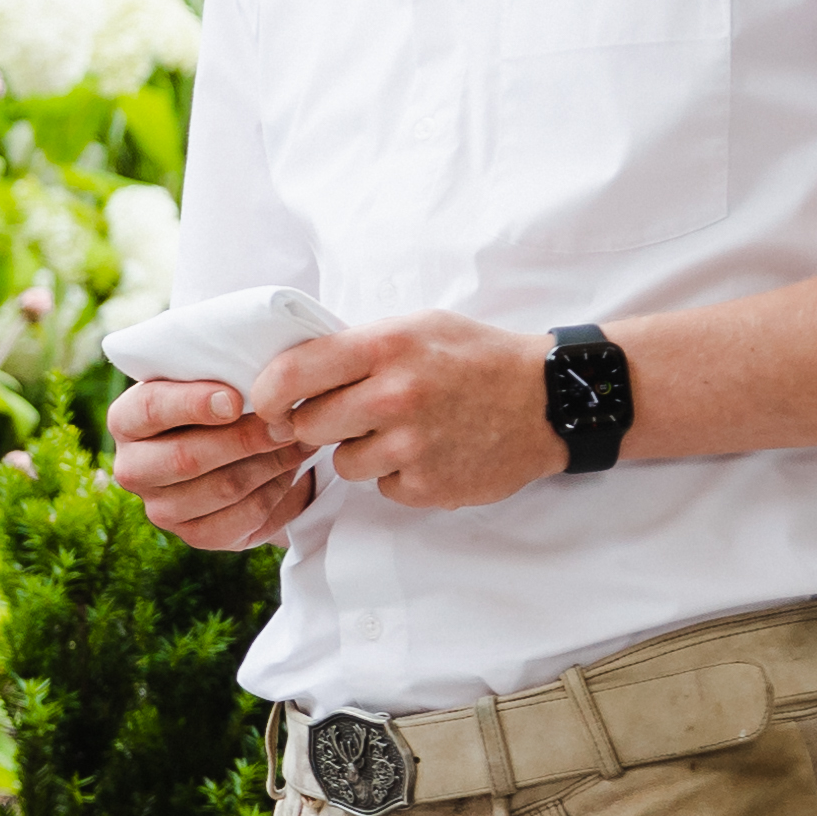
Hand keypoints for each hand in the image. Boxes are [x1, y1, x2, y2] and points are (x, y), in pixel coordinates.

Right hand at [107, 373, 322, 553]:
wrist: (229, 447)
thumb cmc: (218, 397)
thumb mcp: (208, 376)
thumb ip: (219, 371)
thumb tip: (259, 372)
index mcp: (126, 420)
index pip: (151, 409)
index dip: (193, 404)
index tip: (236, 398)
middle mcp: (132, 469)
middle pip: (187, 458)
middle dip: (246, 439)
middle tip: (289, 423)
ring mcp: (161, 508)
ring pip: (224, 489)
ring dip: (272, 464)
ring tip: (302, 441)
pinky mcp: (194, 535)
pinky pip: (243, 519)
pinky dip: (276, 493)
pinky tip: (292, 471)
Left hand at [264, 311, 568, 510]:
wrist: (548, 401)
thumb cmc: (476, 358)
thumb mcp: (416, 328)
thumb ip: (357, 348)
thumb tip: (292, 372)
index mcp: (385, 348)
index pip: (291, 373)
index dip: (268, 393)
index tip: (271, 403)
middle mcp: (393, 396)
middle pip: (308, 425)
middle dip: (319, 423)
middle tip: (350, 414)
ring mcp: (410, 447)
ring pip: (343, 462)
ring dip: (362, 451)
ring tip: (404, 430)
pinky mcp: (426, 486)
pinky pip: (382, 487)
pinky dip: (398, 474)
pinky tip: (430, 451)